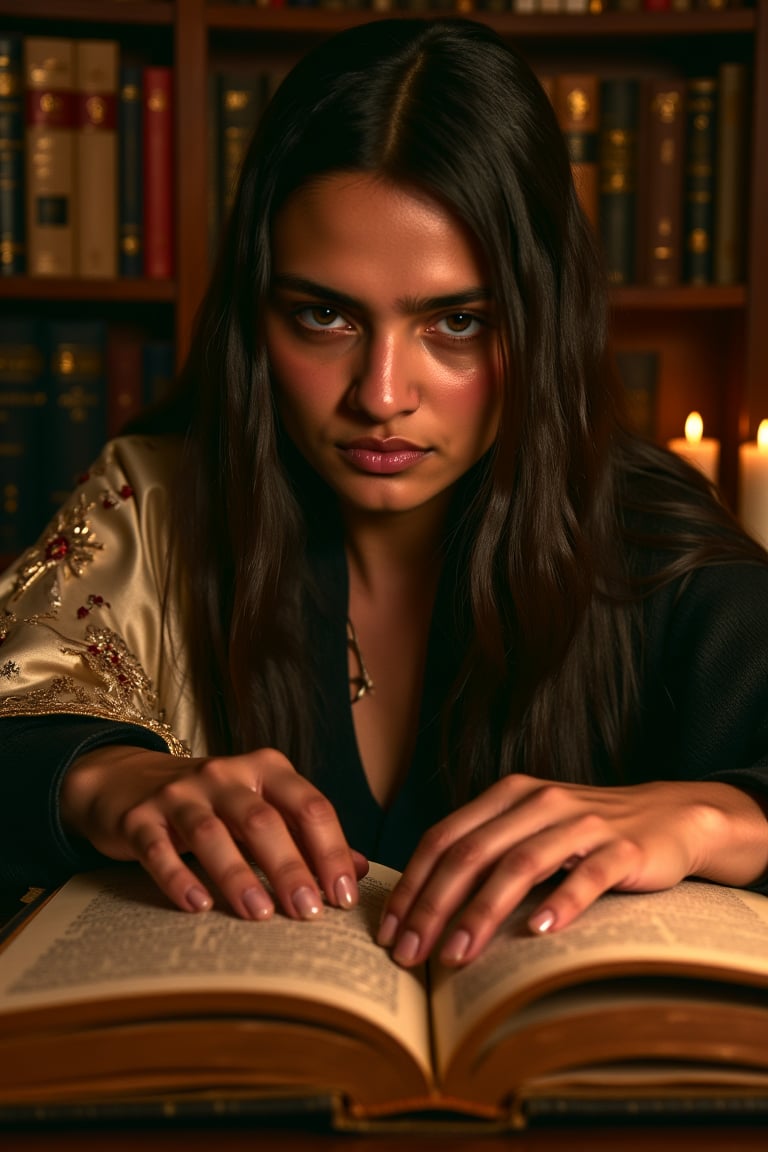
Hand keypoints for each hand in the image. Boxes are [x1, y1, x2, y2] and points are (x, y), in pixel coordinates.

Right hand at [61, 745, 367, 919]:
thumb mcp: (263, 809)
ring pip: (212, 832)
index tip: (343, 897)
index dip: (331, 851)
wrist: (129, 781)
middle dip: (290, 868)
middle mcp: (226, 774)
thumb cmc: (214, 804)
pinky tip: (197, 906)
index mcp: (267, 769)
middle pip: (264, 821)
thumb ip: (308, 838)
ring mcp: (180, 793)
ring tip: (259, 914)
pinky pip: (158, 848)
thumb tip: (361, 871)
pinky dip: (178, 877)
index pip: (310, 806)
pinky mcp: (140, 818)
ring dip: (238, 875)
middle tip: (308, 913)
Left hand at [377, 775, 767, 966]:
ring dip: (482, 913)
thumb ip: (487, 855)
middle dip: (434, 906)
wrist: (668, 817)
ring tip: (457, 956)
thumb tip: (423, 911)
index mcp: (508, 795)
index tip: (389, 930)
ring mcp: (581, 823)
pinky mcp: (623, 848)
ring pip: (520, 865)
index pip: (444, 837)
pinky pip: (587, 876)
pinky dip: (561, 903)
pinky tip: (539, 933)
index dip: (412, 884)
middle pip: (472, 853)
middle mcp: (539, 801)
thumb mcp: (530, 832)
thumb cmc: (585, 835)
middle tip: (409, 955)